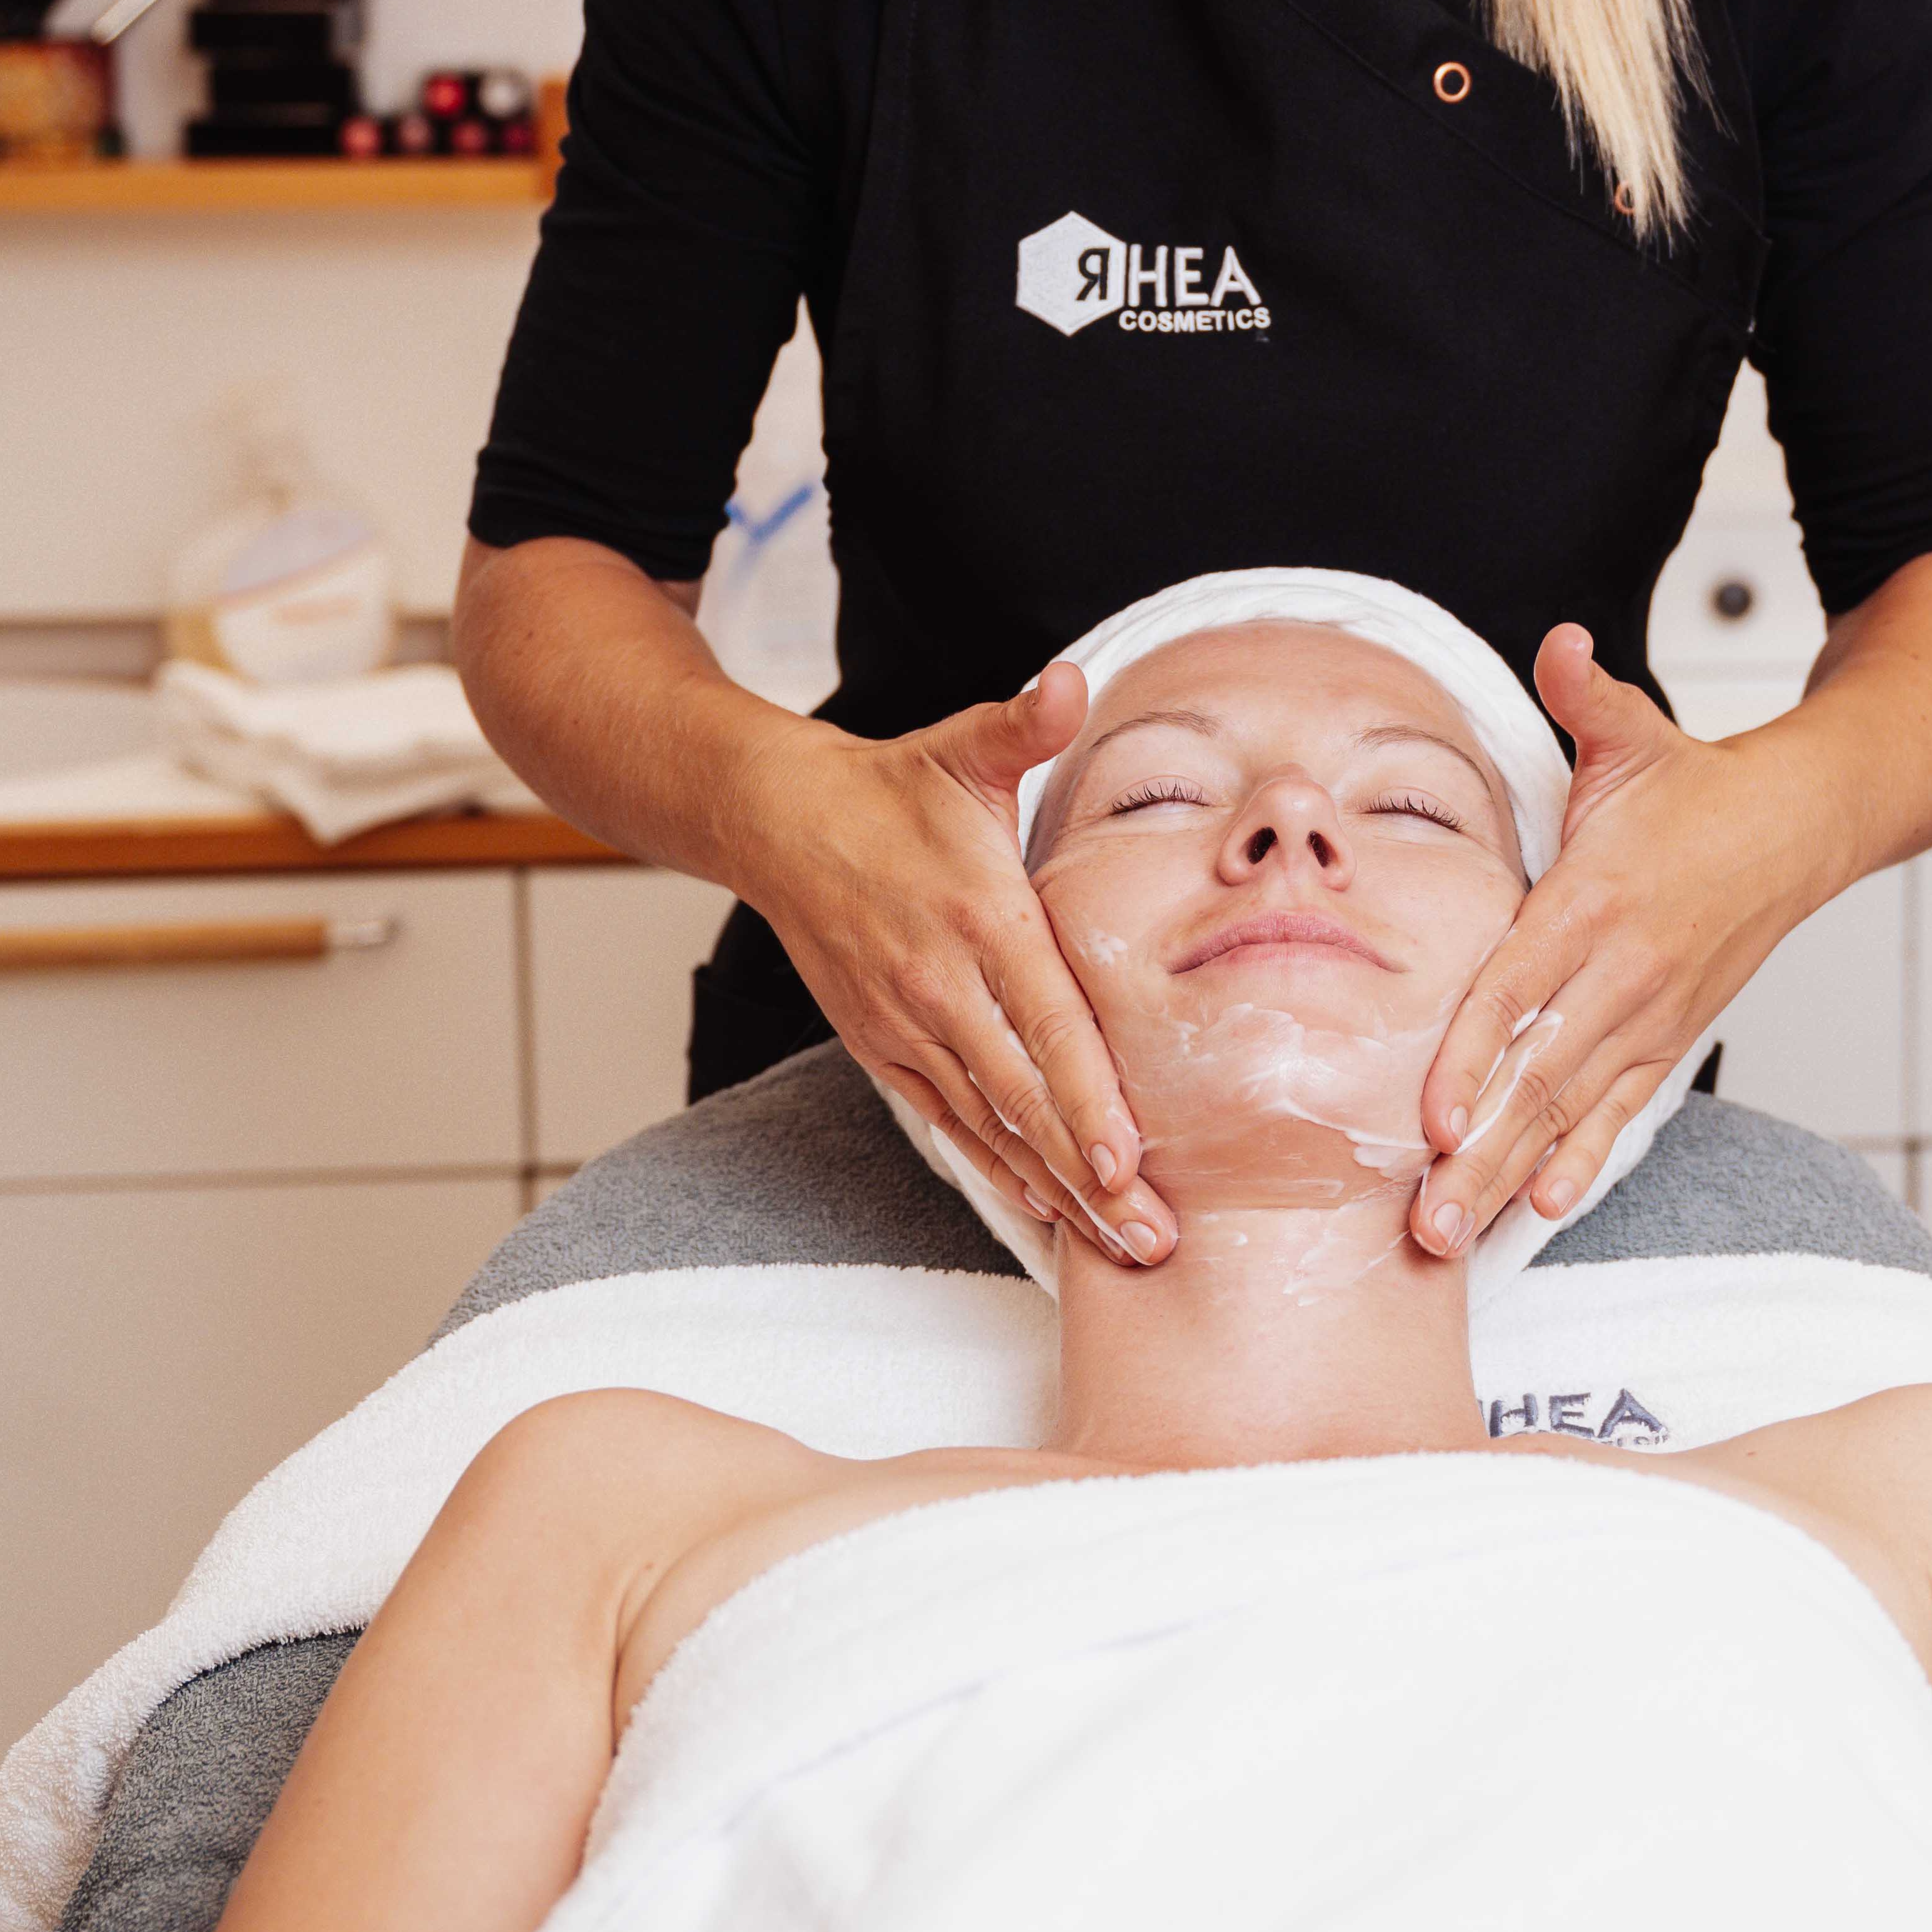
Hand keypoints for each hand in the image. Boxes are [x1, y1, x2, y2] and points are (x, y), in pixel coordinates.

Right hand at [744, 666, 1173, 1264]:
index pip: (1044, 1023)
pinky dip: (997, 1170)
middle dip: (1089, 1176)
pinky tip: (1045, 1211)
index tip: (1127, 1161)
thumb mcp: (961, 747)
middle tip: (1154, 1242)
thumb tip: (1066, 680)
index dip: (1085, 1096)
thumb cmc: (894, 788)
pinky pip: (948, 1122)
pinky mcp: (882, 1048)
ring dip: (1053, 1191)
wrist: (778, 822)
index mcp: (977, 918)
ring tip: (1118, 1250)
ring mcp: (906, 1026)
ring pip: (989, 1127)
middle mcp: (940, 986)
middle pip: (1024, 1098)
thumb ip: (1022, 723)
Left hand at [1411, 626, 1827, 1252]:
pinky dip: (1581, 1162)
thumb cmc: (1696, 786)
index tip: (1431, 1119)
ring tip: (1454, 1238)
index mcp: (1596, 898)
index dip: (1472, 1054)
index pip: (1517, 988)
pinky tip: (1542, 1207)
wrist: (1801, 826)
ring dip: (1510, 1177)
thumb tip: (1558, 642)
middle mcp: (1622, 971)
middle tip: (1421, 1228)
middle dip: (1476, 1156)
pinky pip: (1618, 1111)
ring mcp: (1651, 1014)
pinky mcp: (1672, 1035)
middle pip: (1536, 1075)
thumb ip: (1584, 695)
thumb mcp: (1634, 733)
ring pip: (1569, 1110)